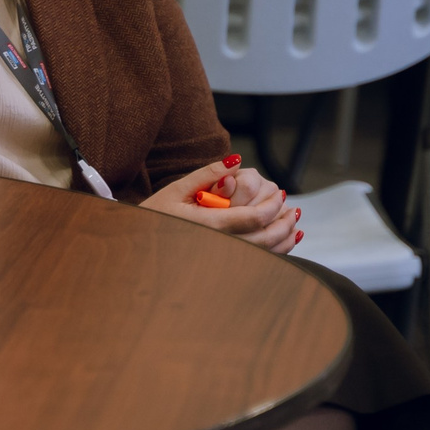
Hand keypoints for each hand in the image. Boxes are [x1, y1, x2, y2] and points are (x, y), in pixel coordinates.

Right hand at [142, 156, 301, 253]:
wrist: (136, 245)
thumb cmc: (154, 215)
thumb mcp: (177, 189)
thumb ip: (208, 174)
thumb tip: (236, 161)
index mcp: (209, 225)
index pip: (254, 218)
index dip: (273, 207)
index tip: (281, 195)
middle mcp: (218, 246)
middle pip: (265, 239)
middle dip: (284, 223)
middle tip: (293, 210)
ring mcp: (220, 260)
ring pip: (263, 255)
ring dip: (283, 240)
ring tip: (293, 225)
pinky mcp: (220, 268)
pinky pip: (253, 263)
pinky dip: (273, 254)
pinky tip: (281, 245)